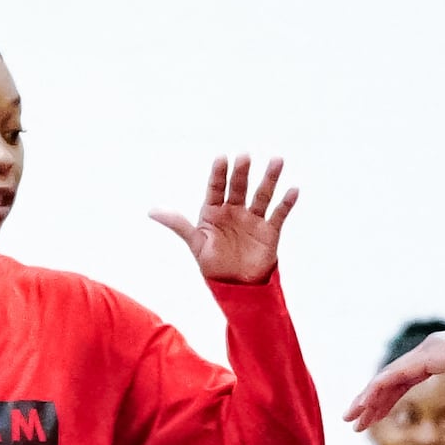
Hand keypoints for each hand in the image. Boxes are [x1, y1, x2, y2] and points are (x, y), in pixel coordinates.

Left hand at [150, 154, 296, 283]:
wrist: (236, 287)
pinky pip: (279, 214)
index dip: (219, 174)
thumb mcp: (195, 243)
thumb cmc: (213, 265)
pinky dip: (286, 203)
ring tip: (277, 161)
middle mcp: (235, 210)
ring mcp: (253, 219)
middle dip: (242, 172)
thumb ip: (178, 224)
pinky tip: (293, 190)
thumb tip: (151, 211)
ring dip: (270, 179)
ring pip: (262, 195)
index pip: (216, 188)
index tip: (221, 158)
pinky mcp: (269, 231)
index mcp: (214, 211)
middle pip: (239, 187)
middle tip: (244, 156)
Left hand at [343, 318, 444, 428]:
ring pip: (388, 378)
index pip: (404, 382)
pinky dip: (378, 389)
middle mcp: (430, 351)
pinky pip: (397, 375)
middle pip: (391, 381)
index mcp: (441, 356)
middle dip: (370, 403)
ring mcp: (429, 351)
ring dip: (367, 399)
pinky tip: (365, 404)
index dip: (386, 401)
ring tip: (351, 419)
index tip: (370, 420)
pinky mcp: (432, 355)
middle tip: (351, 423)